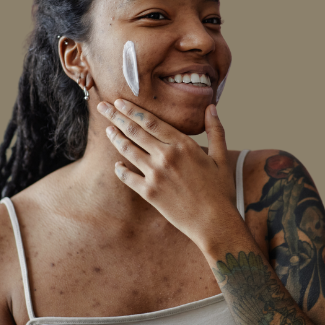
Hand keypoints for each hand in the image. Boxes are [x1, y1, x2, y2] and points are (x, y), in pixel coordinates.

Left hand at [97, 99, 240, 246]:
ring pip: (128, 150)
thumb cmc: (220, 191)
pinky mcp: (149, 192)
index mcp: (183, 145)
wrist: (214, 223)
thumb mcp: (222, 158)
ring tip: (107, 130)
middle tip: (103, 107)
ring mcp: (155, 174)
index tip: (119, 101)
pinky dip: (119, 169)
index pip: (151, 121)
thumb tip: (211, 106)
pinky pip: (127, 177)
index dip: (132, 110)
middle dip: (116, 116)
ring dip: (115, 138)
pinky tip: (116, 165)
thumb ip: (216, 130)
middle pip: (134, 131)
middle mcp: (166, 156)